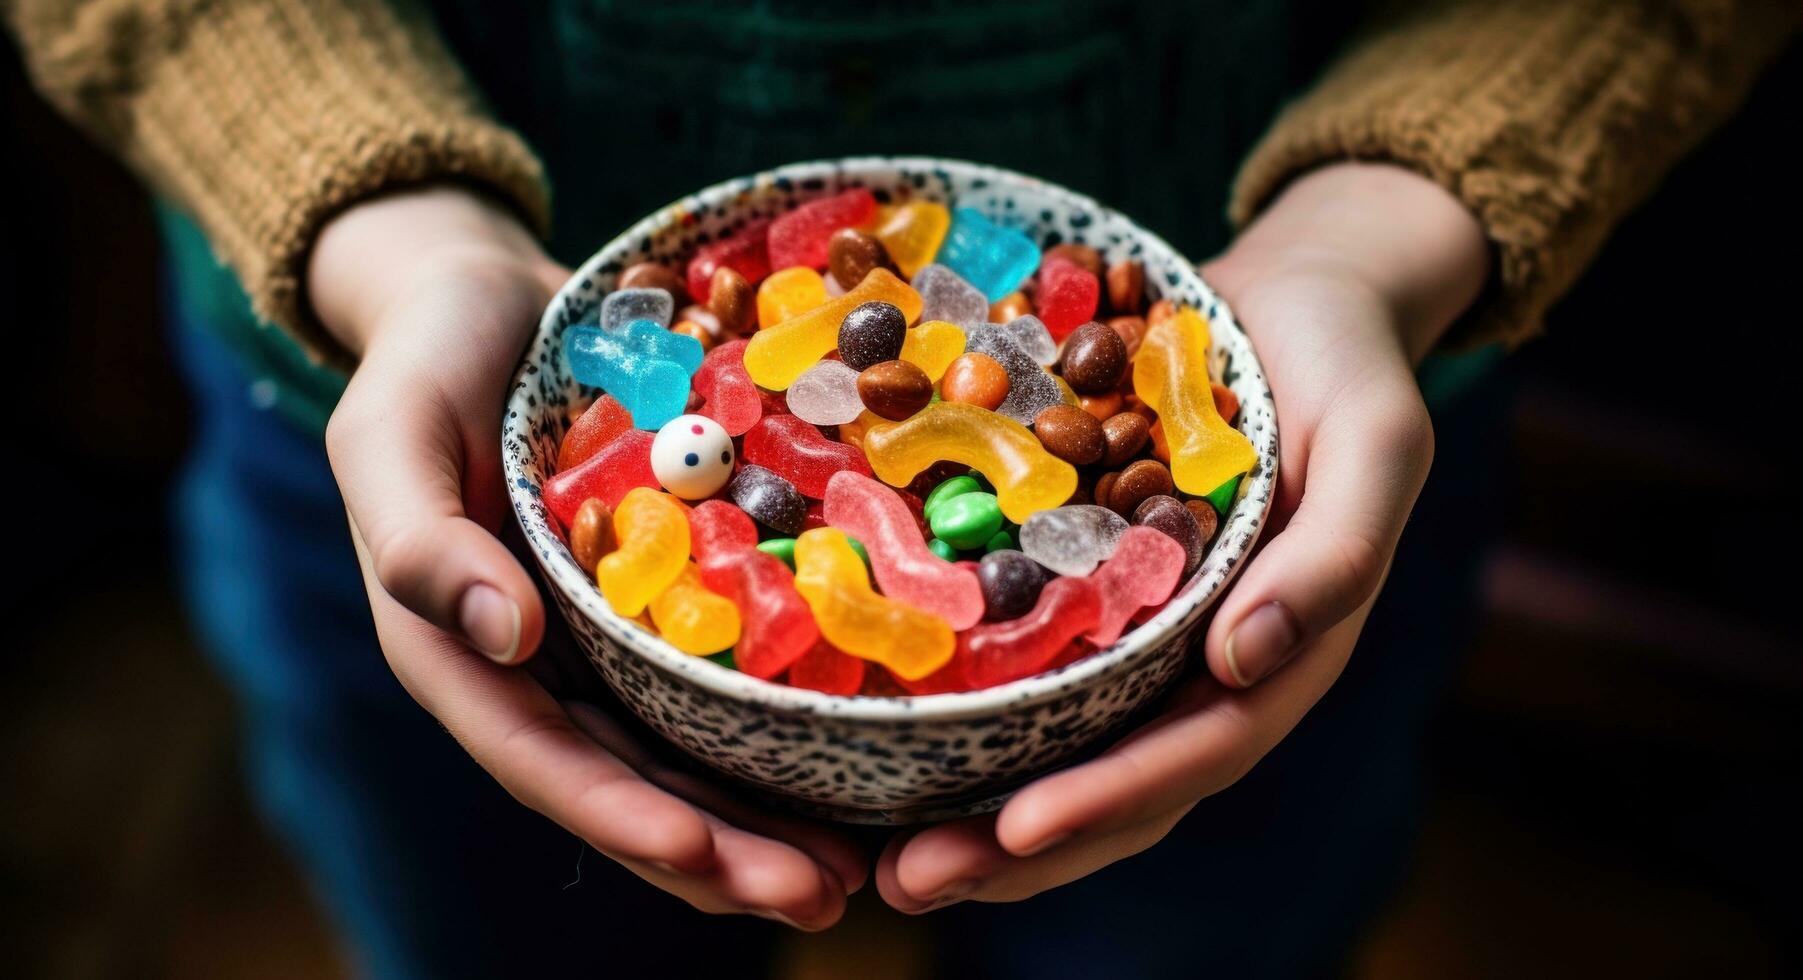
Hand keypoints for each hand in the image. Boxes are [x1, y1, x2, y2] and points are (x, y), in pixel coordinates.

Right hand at [312, 186, 864, 927]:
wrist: (491, 299)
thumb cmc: (423, 359)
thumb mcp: (387, 432)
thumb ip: (417, 539)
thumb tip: (497, 638)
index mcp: (460, 649)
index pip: (542, 758)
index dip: (621, 816)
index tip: (707, 858)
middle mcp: (541, 665)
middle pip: (632, 781)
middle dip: (723, 853)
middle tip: (825, 896)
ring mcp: (608, 638)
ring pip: (690, 749)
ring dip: (768, 816)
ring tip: (861, 868)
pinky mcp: (668, 594)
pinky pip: (730, 671)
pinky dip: (785, 719)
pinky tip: (863, 751)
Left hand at [876, 163, 1489, 910]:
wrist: (1296, 297)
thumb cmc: (1346, 361)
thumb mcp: (1374, 438)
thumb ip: (1335, 553)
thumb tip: (1249, 665)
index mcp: (1282, 648)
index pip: (1196, 753)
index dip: (1109, 800)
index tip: (1014, 832)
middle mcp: (1209, 664)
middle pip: (1117, 783)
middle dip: (1017, 847)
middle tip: (906, 880)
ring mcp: (1149, 636)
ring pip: (1065, 748)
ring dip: (977, 811)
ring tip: (879, 860)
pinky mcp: (1094, 593)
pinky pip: (1032, 670)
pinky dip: (970, 716)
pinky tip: (887, 735)